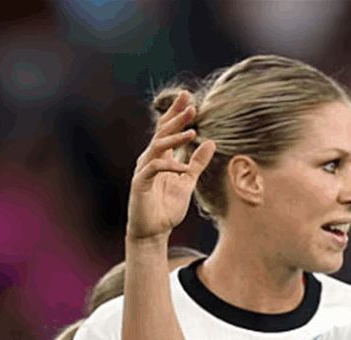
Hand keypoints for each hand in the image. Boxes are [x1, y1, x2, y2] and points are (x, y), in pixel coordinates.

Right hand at [127, 90, 216, 239]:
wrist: (153, 232)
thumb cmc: (167, 207)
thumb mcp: (187, 181)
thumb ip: (197, 163)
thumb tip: (211, 142)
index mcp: (160, 157)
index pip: (167, 129)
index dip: (176, 113)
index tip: (188, 98)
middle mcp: (149, 159)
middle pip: (162, 132)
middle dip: (175, 118)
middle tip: (190, 104)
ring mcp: (143, 170)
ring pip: (157, 147)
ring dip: (174, 138)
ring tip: (192, 131)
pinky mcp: (139, 184)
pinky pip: (154, 169)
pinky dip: (169, 166)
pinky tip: (183, 167)